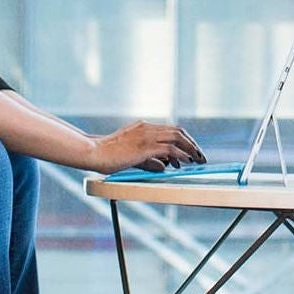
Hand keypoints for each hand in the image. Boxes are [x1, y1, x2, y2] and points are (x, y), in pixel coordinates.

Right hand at [90, 121, 205, 173]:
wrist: (93, 152)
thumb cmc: (108, 155)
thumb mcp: (132, 155)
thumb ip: (149, 159)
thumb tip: (164, 166)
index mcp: (143, 127)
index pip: (170, 129)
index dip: (184, 139)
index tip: (191, 150)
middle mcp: (147, 128)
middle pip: (178, 131)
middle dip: (191, 143)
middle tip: (199, 155)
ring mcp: (146, 136)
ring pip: (176, 138)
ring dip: (190, 148)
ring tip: (197, 159)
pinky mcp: (145, 147)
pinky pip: (169, 149)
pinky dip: (180, 155)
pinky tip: (185, 162)